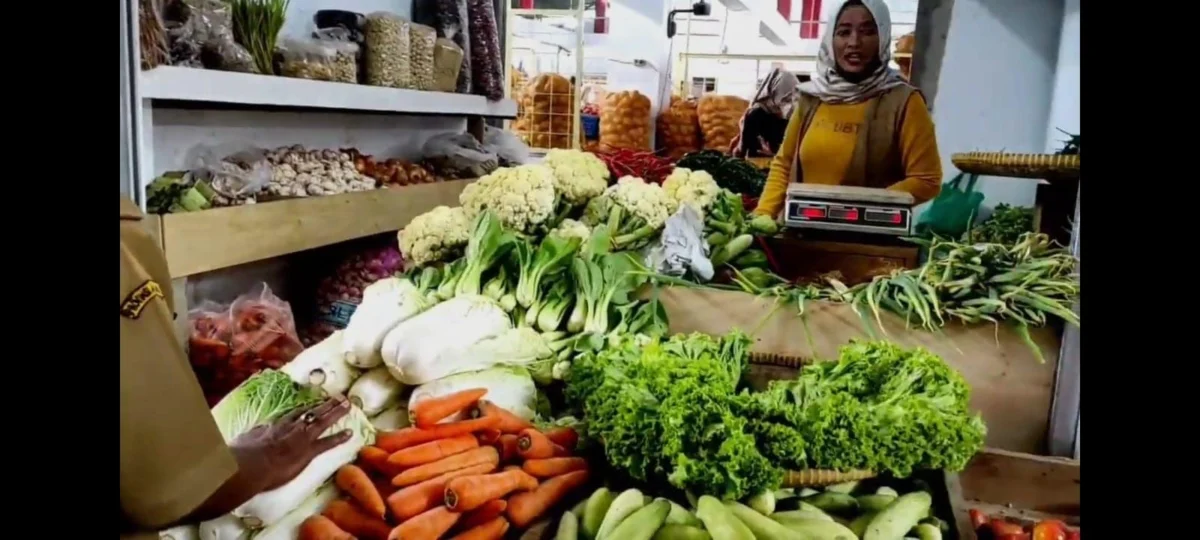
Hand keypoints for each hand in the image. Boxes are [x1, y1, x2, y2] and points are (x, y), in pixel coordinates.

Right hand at [230, 397, 352, 491]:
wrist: (252, 464)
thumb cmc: (244, 454)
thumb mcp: (248, 439)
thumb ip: (255, 435)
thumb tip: (255, 433)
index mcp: (277, 425)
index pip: (295, 413)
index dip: (306, 408)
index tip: (315, 403)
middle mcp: (292, 427)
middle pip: (312, 412)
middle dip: (327, 404)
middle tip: (340, 396)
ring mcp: (302, 438)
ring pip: (323, 421)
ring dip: (337, 412)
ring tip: (349, 404)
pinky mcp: (309, 451)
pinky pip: (327, 443)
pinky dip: (339, 438)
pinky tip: (350, 433)